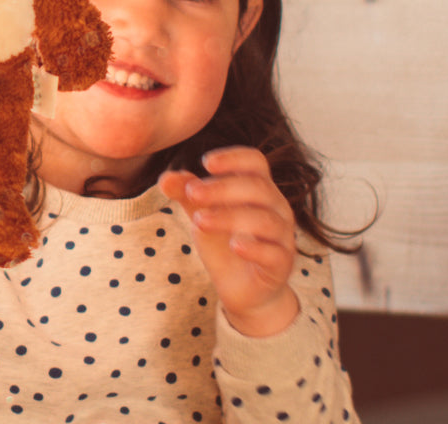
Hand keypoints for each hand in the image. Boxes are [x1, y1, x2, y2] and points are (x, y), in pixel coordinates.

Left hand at [159, 146, 298, 336]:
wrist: (245, 289)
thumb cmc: (225, 242)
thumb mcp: (202, 214)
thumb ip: (187, 195)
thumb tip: (165, 178)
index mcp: (259, 188)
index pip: (256, 162)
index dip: (234, 158)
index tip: (206, 162)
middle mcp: (276, 208)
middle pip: (258, 187)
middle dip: (222, 188)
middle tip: (192, 193)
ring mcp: (282, 236)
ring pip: (264, 220)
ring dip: (229, 217)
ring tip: (199, 221)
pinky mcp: (281, 265)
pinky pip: (274, 253)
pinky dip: (254, 248)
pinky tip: (233, 246)